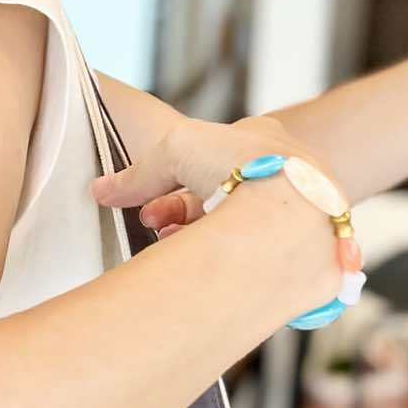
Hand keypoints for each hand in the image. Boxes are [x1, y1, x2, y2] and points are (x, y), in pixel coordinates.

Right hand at [91, 108, 329, 239]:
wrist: (295, 216)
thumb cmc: (243, 166)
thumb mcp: (177, 149)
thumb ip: (139, 172)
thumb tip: (101, 190)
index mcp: (267, 141)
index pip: (213, 159)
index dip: (174, 181)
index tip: (147, 203)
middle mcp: (287, 178)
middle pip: (222, 197)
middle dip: (181, 212)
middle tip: (152, 224)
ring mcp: (299, 219)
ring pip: (239, 230)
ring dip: (197, 238)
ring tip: (168, 246)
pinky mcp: (307, 260)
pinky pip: (260, 260)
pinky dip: (227, 261)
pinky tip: (200, 266)